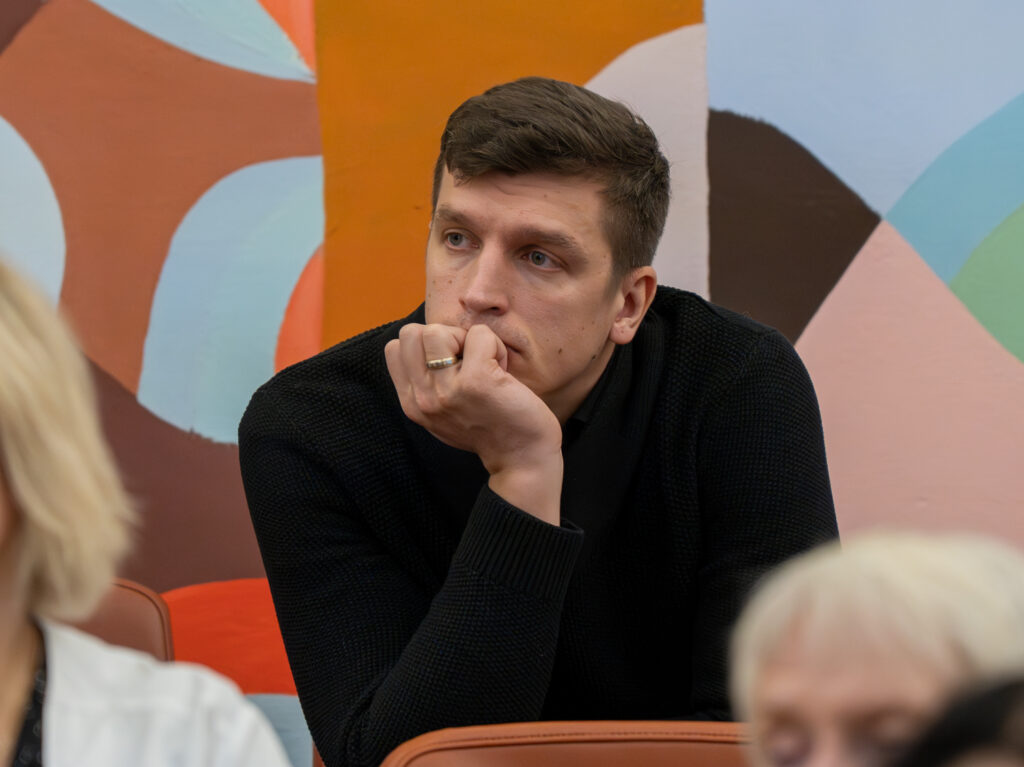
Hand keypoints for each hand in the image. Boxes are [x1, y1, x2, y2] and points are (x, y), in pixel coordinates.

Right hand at [384, 323, 562, 523]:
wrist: (522, 459)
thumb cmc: (489, 428)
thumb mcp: (443, 412)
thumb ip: (428, 383)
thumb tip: (427, 339)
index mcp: (412, 404)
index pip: (394, 348)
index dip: (425, 346)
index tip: (450, 365)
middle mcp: (422, 399)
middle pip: (410, 334)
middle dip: (442, 337)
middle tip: (468, 362)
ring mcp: (446, 390)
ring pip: (437, 330)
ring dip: (466, 339)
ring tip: (484, 365)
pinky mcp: (475, 381)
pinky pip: (479, 334)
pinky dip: (495, 346)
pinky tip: (502, 372)